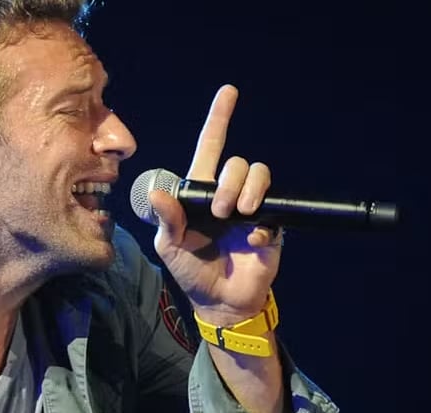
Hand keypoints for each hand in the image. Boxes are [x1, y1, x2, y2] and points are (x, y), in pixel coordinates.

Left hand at [148, 84, 281, 325]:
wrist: (219, 301)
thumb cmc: (191, 270)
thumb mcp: (169, 246)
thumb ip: (166, 219)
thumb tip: (157, 194)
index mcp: (201, 193)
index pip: (211, 148)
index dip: (220, 119)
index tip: (229, 92)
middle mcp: (228, 194)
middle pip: (237, 162)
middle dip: (228, 182)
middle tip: (220, 212)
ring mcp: (252, 208)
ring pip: (259, 174)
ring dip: (245, 191)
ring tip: (236, 217)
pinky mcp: (272, 226)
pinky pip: (273, 209)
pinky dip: (261, 225)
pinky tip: (251, 242)